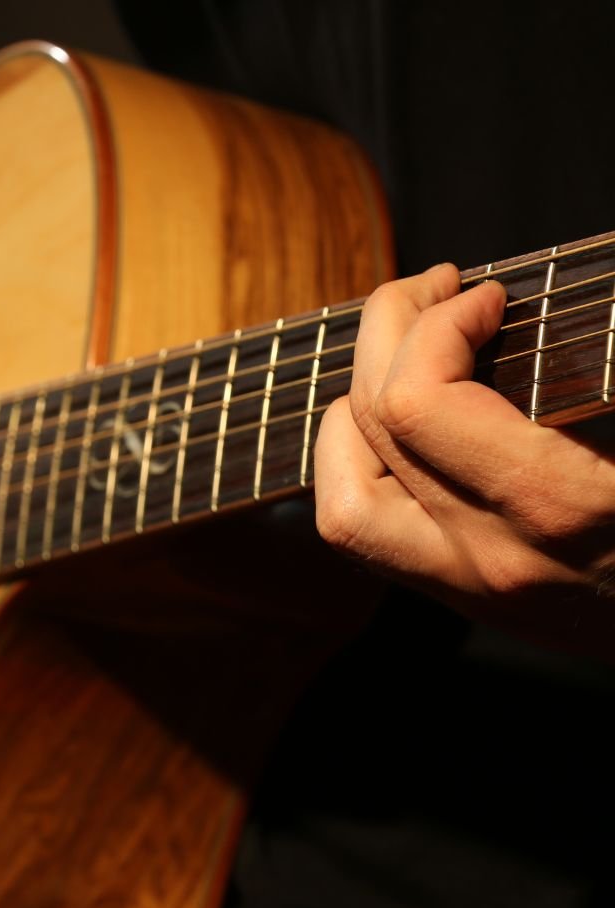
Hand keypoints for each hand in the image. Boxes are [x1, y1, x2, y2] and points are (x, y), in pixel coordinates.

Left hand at [314, 262, 614, 662]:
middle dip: (389, 331)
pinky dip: (354, 468)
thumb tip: (544, 302)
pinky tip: (393, 425)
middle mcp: (494, 555)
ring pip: (342, 499)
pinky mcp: (464, 596)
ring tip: (398, 357)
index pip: (419, 403)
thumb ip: (604, 365)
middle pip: (378, 425)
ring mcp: (470, 587)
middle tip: (435, 290)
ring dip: (353, 408)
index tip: (488, 294)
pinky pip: (364, 534)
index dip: (437, 322)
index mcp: (562, 507)